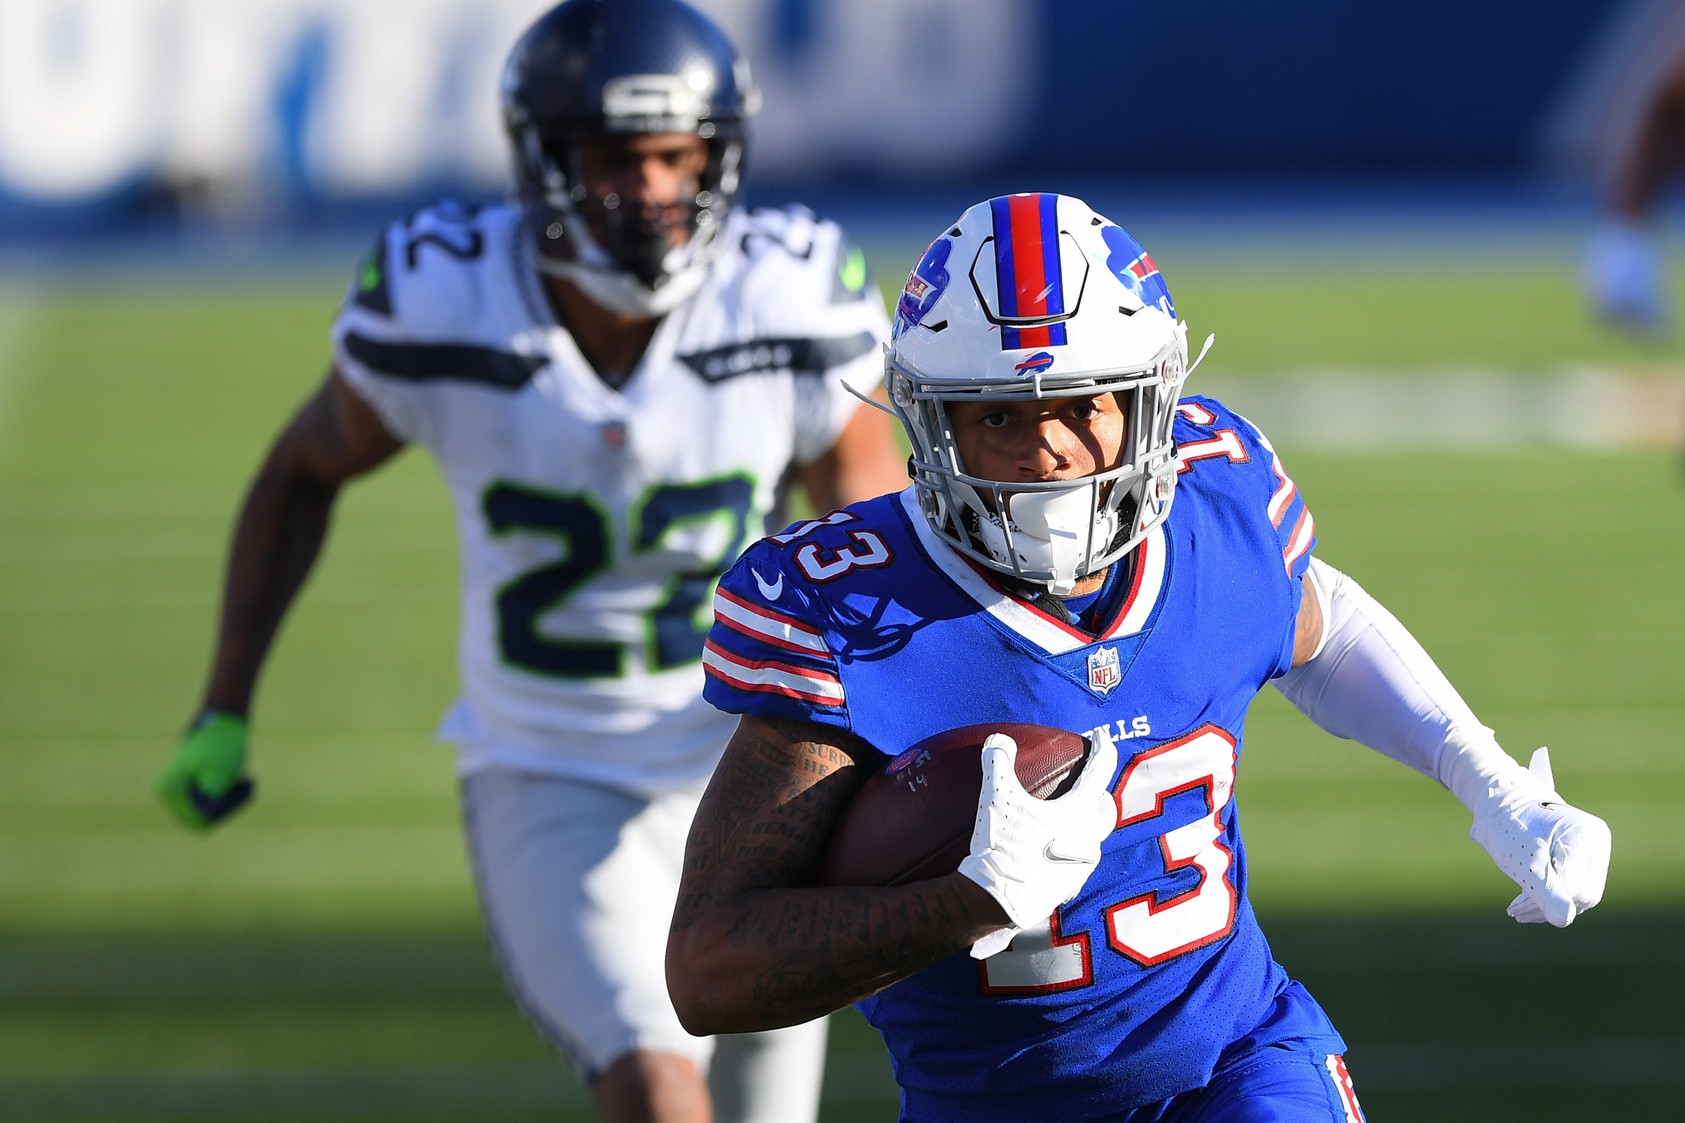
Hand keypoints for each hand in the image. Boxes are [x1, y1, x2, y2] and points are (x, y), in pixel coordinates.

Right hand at [157, 711, 254, 828]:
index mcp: (170, 790)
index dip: (224, 811)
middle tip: (249, 784)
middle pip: (202, 819)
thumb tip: (208, 816)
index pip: (199, 820)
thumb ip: (215, 797)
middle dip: (228, 806)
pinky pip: (209, 805)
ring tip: (247, 781)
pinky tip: (242, 780)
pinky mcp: (187, 789)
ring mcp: (176, 792)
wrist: (220, 719)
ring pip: (207, 813)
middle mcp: (167, 794)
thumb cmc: (222, 743)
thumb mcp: (223, 770)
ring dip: (231, 800)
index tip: (242, 790)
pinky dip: (228, 796)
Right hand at [957, 730, 1118, 957]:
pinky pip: (1078, 861)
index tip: (1103, 736)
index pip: (1100, 772)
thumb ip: (997, 761)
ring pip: (1093, 837)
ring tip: (1064, 819)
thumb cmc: (1003, 845)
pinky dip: (1069, 849)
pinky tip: (1050, 849)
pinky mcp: (1071, 886)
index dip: (1103, 749)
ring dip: (1084, 824)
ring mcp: (1083, 866)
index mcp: (1078, 813)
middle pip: (1106, 809)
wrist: (997, 900)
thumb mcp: (995, 797)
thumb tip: (999, 739)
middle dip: (1100, 794)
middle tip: (1087, 785)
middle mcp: (1089, 839)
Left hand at [1471, 747, 1610, 926]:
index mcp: (1586, 837)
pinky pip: (1571, 884)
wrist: (1498, 799)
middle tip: (1515, 912)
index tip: (1515, 909)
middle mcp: (1596, 841)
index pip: (1576, 889)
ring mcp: (1591, 847)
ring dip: (1546, 905)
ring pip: (1576, 892)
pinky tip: (1525, 903)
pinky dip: (1548, 895)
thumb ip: (1545, 890)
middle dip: (1547, 906)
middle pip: (1581, 894)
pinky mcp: (1580, 854)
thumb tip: (1565, 921)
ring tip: (1516, 910)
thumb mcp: (1523, 860)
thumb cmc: (1508, 825)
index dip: (1547, 904)